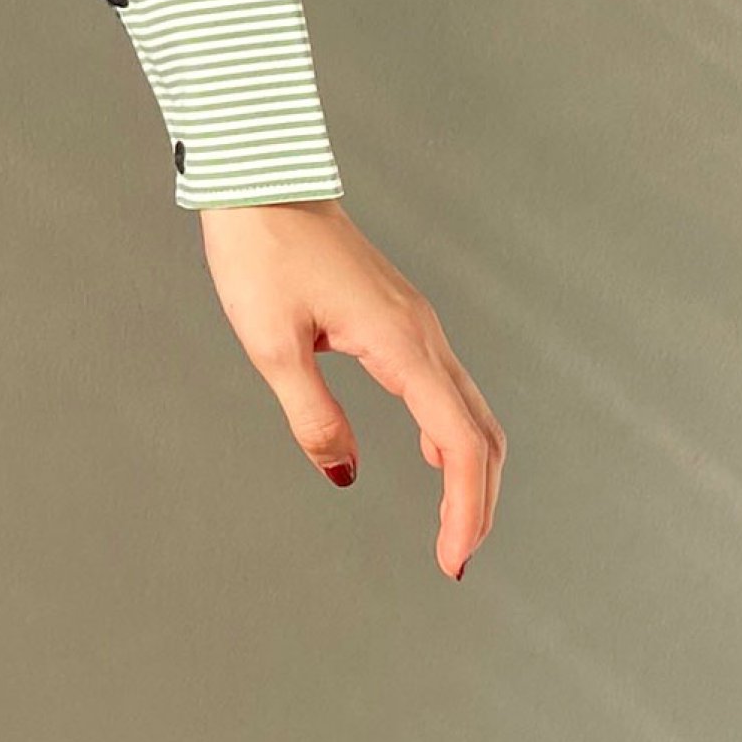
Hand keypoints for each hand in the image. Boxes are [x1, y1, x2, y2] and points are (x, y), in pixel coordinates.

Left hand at [195, 198, 503, 579]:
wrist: (262, 179)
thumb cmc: (261, 252)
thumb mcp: (271, 344)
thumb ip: (312, 415)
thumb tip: (344, 475)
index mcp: (400, 344)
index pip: (458, 445)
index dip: (464, 510)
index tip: (451, 562)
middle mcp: (423, 334)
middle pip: (480, 434)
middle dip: (479, 502)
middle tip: (455, 558)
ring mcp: (417, 322)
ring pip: (469, 409)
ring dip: (470, 470)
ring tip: (452, 523)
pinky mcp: (400, 316)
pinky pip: (446, 385)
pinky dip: (452, 433)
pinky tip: (432, 457)